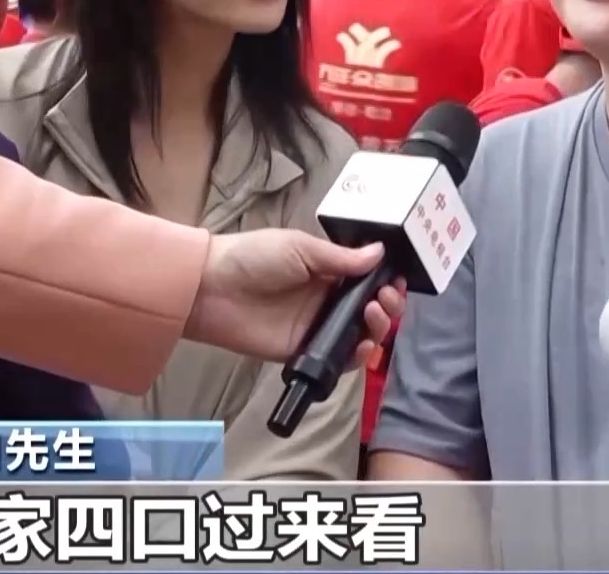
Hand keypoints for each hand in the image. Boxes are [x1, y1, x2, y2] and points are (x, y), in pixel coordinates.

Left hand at [184, 229, 405, 363]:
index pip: (366, 280)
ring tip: (373, 315)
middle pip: (369, 310)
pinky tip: (362, 346)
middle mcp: (325, 300)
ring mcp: (315, 328)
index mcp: (326, 271)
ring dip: (377, 328)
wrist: (211, 288)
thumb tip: (380, 253)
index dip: (385, 282)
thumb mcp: (299, 248)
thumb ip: (340, 257)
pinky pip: (337, 360)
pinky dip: (356, 357)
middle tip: (385, 300)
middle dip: (387, 305)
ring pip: (359, 335)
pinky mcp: (303, 352)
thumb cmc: (253, 257)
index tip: (396, 280)